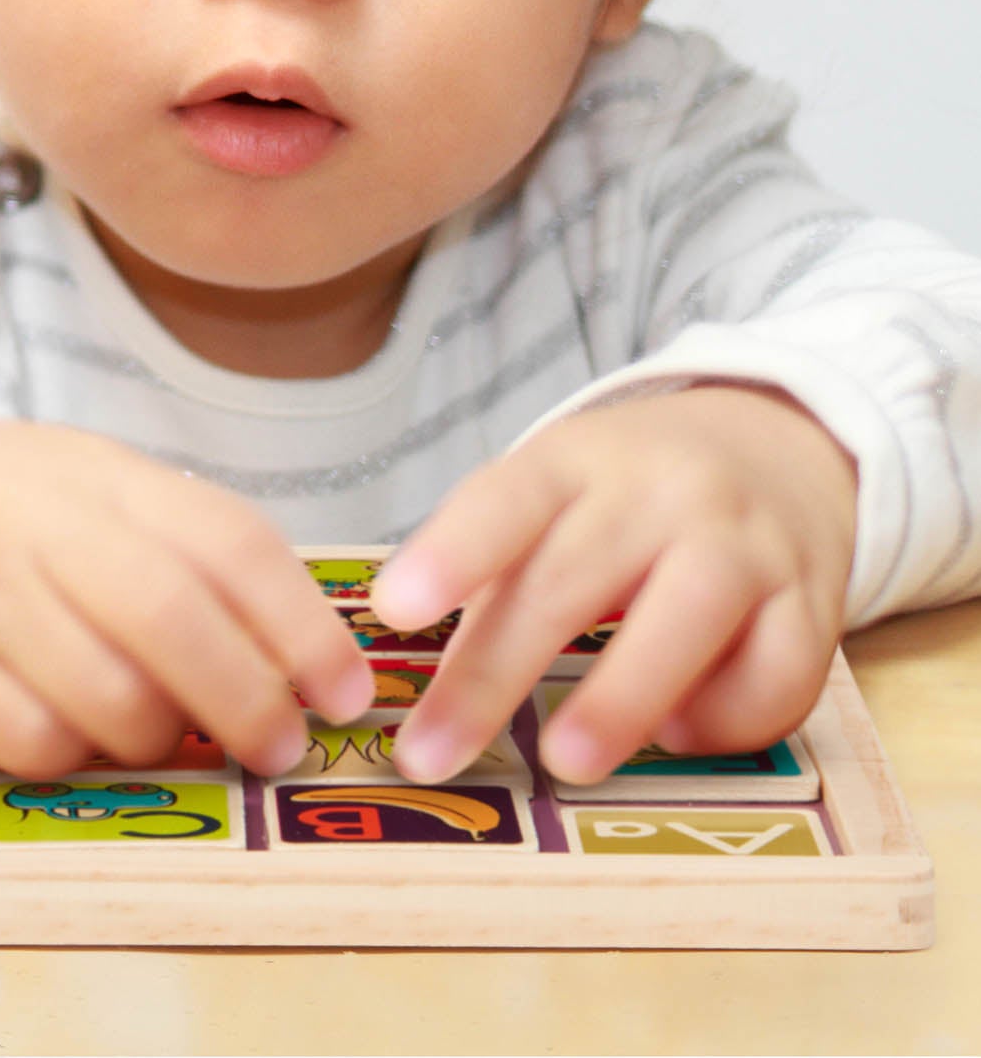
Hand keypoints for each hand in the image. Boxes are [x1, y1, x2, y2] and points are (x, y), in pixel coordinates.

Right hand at [0, 366, 377, 777]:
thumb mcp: (75, 477)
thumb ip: (172, 540)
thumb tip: (293, 645)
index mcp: (91, 471)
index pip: (226, 541)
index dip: (302, 625)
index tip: (346, 690)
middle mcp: (32, 525)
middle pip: (173, 621)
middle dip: (248, 701)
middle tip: (279, 745)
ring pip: (106, 698)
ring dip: (163, 739)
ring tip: (169, 736)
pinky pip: (28, 741)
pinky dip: (74, 755)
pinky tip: (72, 730)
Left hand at [367, 384, 856, 785]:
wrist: (774, 446)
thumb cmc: (630, 489)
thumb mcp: (555, 492)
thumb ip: (499, 571)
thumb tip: (438, 685)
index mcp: (576, 460)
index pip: (506, 499)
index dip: (452, 553)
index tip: (394, 610)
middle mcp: (661, 490)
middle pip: (570, 579)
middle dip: (495, 674)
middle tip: (434, 751)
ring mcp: (744, 541)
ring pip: (685, 619)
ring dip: (620, 699)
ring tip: (565, 761)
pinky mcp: (813, 600)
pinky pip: (777, 674)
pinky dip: (726, 719)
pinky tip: (677, 733)